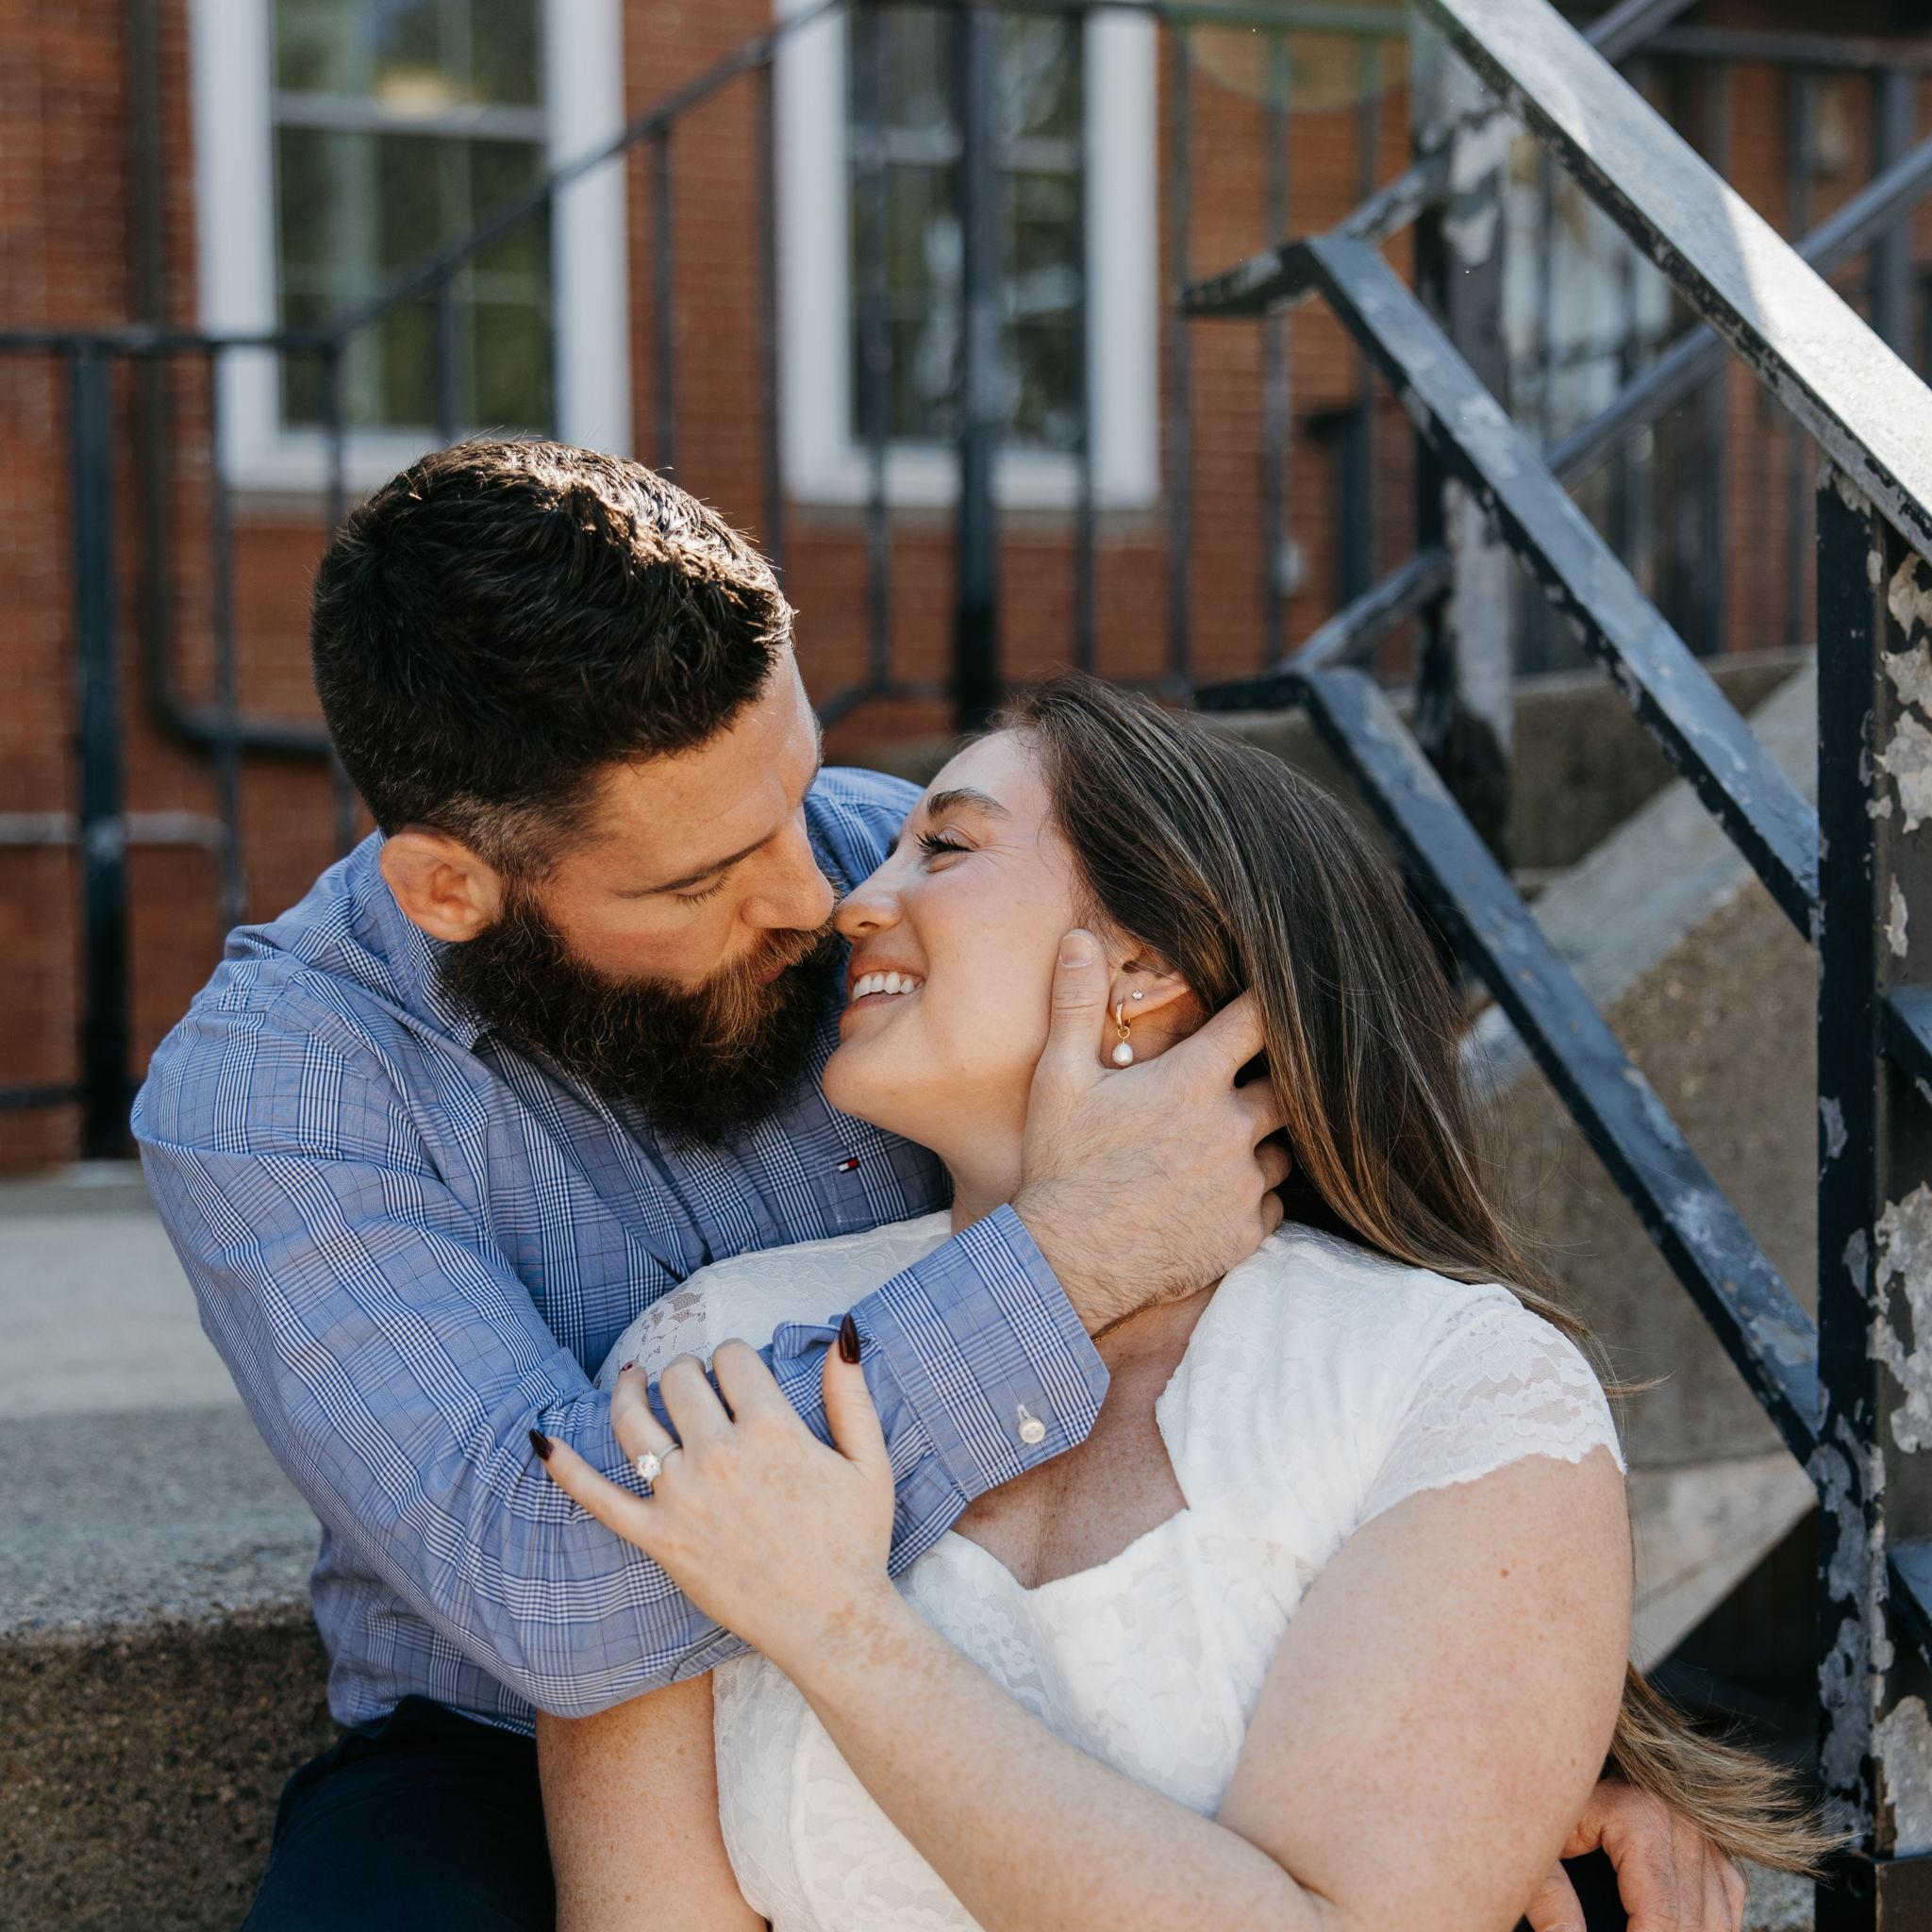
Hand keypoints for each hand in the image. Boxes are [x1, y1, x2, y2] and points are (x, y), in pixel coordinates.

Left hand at [536, 1332, 899, 1678]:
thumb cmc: (855, 1541)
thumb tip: (843, 1329)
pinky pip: (597, 1498)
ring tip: (633, 1380)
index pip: (732, 1359)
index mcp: (771, 1430)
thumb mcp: (869, 1460)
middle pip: (681, 1380)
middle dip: (689, 1371)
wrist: (831, 1622)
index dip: (736, 1358)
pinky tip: (540, 1440)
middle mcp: (719, 1456)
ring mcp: (682, 1499)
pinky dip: (564, 1468)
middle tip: (699, 1385)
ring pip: (634, 1422)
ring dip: (629, 1391)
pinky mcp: (659, 1540)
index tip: (743, 1375)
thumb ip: (850, 1392)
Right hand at [1012, 929, 1288, 1333]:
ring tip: (1220, 1147)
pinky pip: (1273, 1202)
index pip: (1259, 1021)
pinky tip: (1216, 1196)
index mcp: (1193, 1081)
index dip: (1270, 1006)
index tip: (1275, 1000)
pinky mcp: (1246, 1232)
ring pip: (1284, 1148)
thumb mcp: (1059, 1080)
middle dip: (1274, 1080)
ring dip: (1262, 1142)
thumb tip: (1077, 939)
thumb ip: (1074, 1005)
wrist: (1066, 1263)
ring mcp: (1243, 1183)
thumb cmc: (1060, 1167)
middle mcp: (1232, 1127)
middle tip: (1246, 1084)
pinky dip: (1253, 1195)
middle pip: (1290, 1087)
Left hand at [1523, 1782, 1745, 1931]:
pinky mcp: (1713, 1842)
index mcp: (1640, 1814)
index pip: (1659, 1915)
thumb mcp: (1535, 1844)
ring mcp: (1703, 1829)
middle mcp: (1682, 1819)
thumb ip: (1550, 1901)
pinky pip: (1727, 1899)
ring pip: (1717, 1916)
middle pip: (1690, 1920)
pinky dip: (1709, 1926)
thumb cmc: (1539, 1798)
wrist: (1560, 1750)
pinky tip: (1680, 1929)